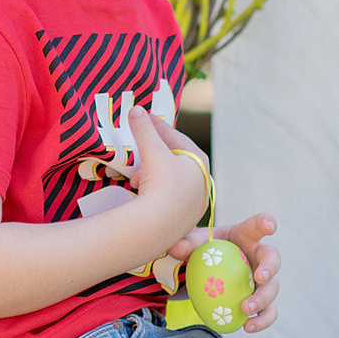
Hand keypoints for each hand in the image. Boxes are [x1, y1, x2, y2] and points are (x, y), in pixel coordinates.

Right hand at [127, 109, 209, 236]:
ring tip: (136, 178)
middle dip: (151, 154)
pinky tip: (142, 194)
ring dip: (150, 174)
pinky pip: (167, 199)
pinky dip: (154, 192)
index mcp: (200, 162)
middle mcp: (202, 183)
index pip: (176, 138)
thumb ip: (144, 129)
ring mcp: (194, 204)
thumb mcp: (151, 150)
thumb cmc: (161, 183)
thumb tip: (136, 110)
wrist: (158, 227)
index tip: (141, 117)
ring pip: (170, 181)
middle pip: (173, 160)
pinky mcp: (183, 222)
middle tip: (136, 153)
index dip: (156, 125)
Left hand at [173, 213, 281, 331]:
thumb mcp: (193, 244)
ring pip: (272, 289)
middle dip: (270, 268)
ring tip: (246, 309)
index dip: (266, 223)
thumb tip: (174, 248)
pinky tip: (247, 328)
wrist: (206, 272)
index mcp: (246, 237)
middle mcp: (259, 257)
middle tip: (260, 278)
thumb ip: (186, 244)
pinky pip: (266, 312)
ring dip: (263, 300)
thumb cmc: (203, 252)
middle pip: (272, 259)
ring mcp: (262, 280)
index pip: (257, 225)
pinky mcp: (259, 300)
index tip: (271, 227)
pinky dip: (261, 321)